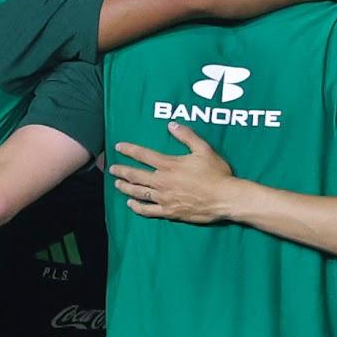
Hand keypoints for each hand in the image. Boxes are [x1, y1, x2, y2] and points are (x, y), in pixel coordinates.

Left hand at [110, 123, 244, 224]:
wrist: (224, 198)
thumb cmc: (216, 173)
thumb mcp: (204, 149)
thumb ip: (186, 136)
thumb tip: (171, 125)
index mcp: (169, 165)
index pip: (143, 155)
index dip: (129, 150)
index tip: (118, 147)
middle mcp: (162, 181)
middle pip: (135, 175)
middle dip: (121, 171)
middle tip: (112, 169)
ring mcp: (164, 198)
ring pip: (138, 192)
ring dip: (125, 187)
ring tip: (117, 184)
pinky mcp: (169, 211)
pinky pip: (148, 210)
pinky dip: (137, 207)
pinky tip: (130, 204)